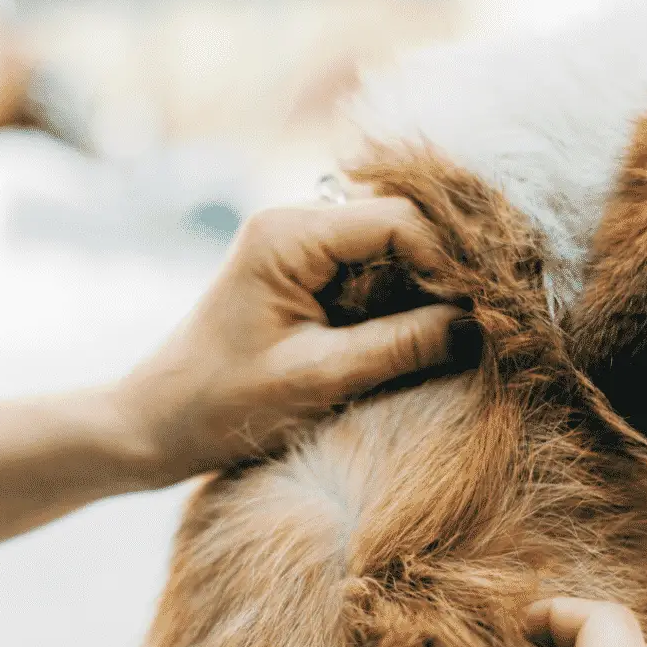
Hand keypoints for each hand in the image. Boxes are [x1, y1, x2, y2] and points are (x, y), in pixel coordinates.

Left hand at [113, 198, 462, 483]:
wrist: (157, 425)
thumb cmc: (220, 404)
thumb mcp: (318, 378)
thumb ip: (401, 347)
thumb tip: (478, 327)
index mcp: (287, 235)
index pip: (397, 222)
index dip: (451, 261)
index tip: (490, 308)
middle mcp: (295, 226)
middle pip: (399, 230)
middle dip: (445, 274)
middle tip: (490, 322)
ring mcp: (299, 252)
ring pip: (391, 256)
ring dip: (427, 293)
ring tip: (465, 335)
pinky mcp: (305, 281)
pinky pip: (372, 281)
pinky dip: (402, 307)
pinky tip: (426, 338)